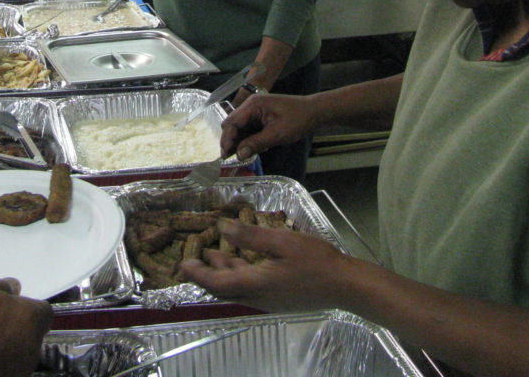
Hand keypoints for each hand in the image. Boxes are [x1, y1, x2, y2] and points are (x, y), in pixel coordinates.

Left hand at [178, 220, 350, 313]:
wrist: (346, 286)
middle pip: (224, 290)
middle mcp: (258, 297)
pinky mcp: (279, 299)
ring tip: (213, 255)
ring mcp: (269, 301)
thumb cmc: (316, 261)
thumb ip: (250, 236)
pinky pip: (250, 290)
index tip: (183, 264)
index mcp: (256, 284)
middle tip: (191, 261)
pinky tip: (242, 262)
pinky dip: (239, 276)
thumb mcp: (283, 242)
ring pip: (237, 290)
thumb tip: (222, 227)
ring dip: (223, 273)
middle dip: (206, 275)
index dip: (198, 275)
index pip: (217, 285)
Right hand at [219, 92, 319, 159]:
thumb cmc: (298, 119)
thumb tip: (238, 155)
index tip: (225, 156)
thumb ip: (256, 144)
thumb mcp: (277, 134)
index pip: (232, 122)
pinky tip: (252, 150)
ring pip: (240, 128)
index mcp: (253, 105)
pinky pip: (249, 129)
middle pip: (232, 125)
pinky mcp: (260, 117)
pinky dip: (248, 140)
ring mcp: (255, 111)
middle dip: (230, 141)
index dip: (226, 139)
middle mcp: (250, 106)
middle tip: (230, 159)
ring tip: (240, 157)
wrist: (314, 112)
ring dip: (239, 142)